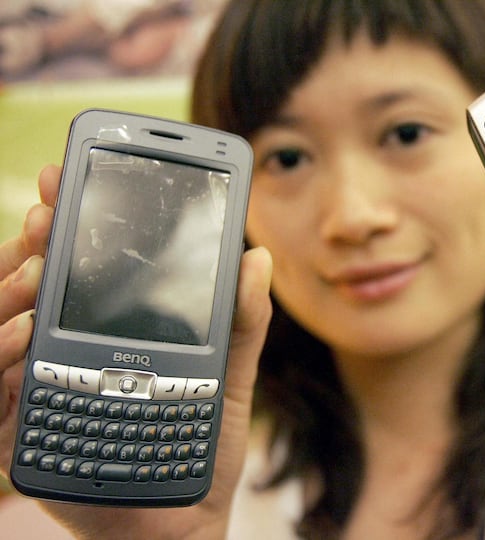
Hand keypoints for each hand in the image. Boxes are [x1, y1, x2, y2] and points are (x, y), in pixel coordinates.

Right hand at [0, 166, 273, 538]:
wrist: (180, 518)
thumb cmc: (200, 446)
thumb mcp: (228, 376)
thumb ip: (242, 319)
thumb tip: (259, 257)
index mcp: (113, 330)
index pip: (80, 264)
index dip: (67, 219)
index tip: (65, 178)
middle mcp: (69, 352)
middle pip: (31, 285)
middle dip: (32, 244)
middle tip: (48, 217)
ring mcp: (42, 387)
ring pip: (2, 327)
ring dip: (10, 291)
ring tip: (37, 271)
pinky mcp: (25, 429)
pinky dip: (3, 358)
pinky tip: (25, 335)